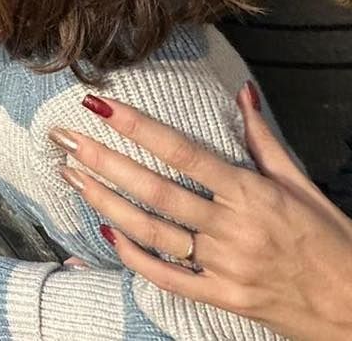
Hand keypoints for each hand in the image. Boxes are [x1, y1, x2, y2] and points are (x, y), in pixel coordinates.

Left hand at [54, 83, 351, 340]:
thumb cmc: (334, 244)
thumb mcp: (303, 186)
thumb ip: (264, 140)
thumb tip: (242, 92)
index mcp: (254, 194)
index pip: (184, 152)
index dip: (138, 127)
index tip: (100, 105)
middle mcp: (235, 229)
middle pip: (156, 191)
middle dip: (105, 162)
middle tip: (66, 139)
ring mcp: (226, 267)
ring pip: (152, 231)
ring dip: (107, 202)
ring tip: (73, 177)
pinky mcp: (223, 298)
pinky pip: (167, 277)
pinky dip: (133, 255)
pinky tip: (105, 231)